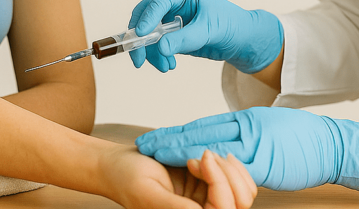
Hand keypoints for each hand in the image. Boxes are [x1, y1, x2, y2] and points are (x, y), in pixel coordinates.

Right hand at [101, 145, 255, 208]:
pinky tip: (204, 155)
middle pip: (241, 200)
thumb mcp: (150, 193)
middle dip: (227, 173)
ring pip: (242, 188)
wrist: (116, 165)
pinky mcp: (206, 185)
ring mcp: (206, 200)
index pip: (225, 208)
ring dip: (227, 166)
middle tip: (203, 155)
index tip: (202, 157)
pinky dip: (224, 161)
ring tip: (203, 155)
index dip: (220, 181)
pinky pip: (232, 176)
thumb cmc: (127, 179)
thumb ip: (177, 208)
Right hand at [128, 0, 281, 73]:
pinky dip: (157, 56)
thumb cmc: (231, 26)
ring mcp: (169, 16)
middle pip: (145, 16)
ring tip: (165, 67)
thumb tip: (160, 48)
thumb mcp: (209, 31)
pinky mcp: (170, 33)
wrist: (241, 40)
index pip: (159, 1)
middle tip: (139, 59)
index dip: (148, 17)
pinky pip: (154, 44)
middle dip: (141, 39)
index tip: (141, 35)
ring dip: (151, 52)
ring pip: (147, 33)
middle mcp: (172, 1)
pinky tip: (168, 65)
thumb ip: (185, 39)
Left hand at [136, 107, 358, 193]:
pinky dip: (210, 163)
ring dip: (181, 148)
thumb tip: (223, 144)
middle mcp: (245, 128)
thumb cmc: (303, 138)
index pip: (203, 125)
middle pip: (200, 132)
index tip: (157, 136)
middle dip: (170, 139)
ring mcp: (253, 143)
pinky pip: (231, 162)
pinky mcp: (264, 160)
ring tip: (157, 151)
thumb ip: (244, 134)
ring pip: (210, 144)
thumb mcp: (268, 128)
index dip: (178, 131)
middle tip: (145, 144)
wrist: (331, 144)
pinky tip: (192, 165)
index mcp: (245, 120)